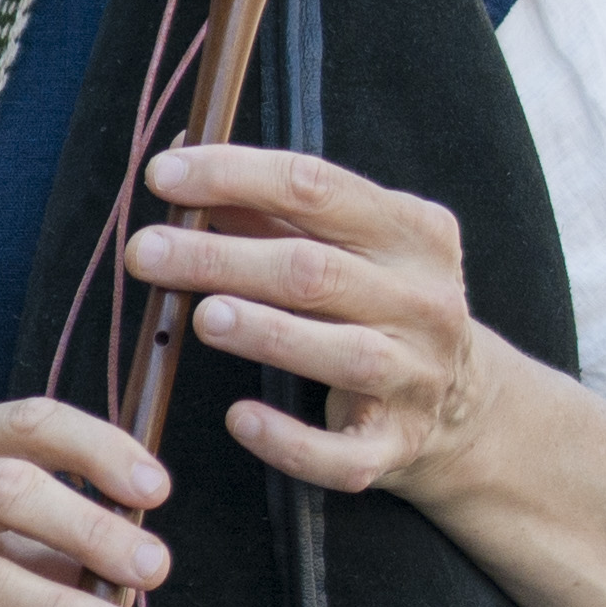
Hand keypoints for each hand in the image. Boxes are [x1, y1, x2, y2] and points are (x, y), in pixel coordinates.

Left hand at [128, 143, 493, 498]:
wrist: (460, 405)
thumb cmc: (375, 305)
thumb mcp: (341, 246)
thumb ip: (264, 205)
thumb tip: (179, 154)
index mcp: (413, 232)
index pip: (317, 187)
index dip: (234, 175)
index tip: (160, 175)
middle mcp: (425, 301)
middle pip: (316, 271)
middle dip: (222, 258)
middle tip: (144, 252)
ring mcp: (416, 376)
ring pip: (344, 354)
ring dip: (268, 334)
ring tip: (202, 318)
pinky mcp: (395, 445)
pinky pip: (343, 453)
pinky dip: (291, 441)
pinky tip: (240, 420)